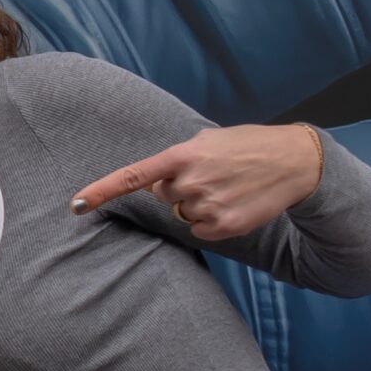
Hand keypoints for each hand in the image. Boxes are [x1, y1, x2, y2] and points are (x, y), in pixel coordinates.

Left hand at [71, 123, 324, 242]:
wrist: (295, 161)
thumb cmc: (249, 147)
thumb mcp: (211, 141)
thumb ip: (177, 161)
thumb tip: (153, 186)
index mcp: (184, 154)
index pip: (133, 176)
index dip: (101, 191)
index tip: (75, 205)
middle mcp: (190, 181)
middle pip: (163, 196)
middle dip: (180, 187)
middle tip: (213, 174)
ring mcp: (205, 205)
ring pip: (181, 214)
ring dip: (197, 203)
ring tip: (227, 187)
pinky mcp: (221, 227)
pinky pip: (198, 229)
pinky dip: (211, 220)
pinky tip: (233, 203)